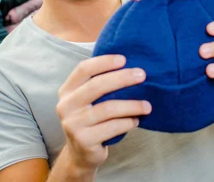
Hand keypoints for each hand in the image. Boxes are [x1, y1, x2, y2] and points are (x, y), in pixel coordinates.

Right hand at [56, 55, 151, 175]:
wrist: (81, 154)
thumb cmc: (91, 120)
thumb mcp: (88, 100)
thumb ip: (100, 84)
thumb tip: (130, 65)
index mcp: (67, 90)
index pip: (83, 69)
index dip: (104, 62)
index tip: (124, 59)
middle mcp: (66, 106)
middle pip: (96, 86)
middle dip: (122, 78)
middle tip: (142, 75)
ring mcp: (73, 124)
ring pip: (107, 108)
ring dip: (131, 105)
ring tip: (147, 106)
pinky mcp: (84, 140)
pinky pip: (112, 127)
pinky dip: (127, 122)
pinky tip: (136, 120)